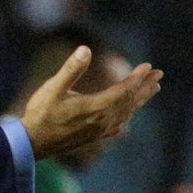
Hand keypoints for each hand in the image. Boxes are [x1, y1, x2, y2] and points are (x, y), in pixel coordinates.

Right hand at [19, 45, 161, 162]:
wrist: (33, 143)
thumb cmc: (41, 113)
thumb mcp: (53, 87)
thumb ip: (71, 69)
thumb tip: (85, 49)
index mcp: (95, 107)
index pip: (123, 91)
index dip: (137, 78)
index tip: (148, 66)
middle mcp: (102, 121)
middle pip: (130, 102)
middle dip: (145, 87)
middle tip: (159, 75)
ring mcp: (100, 130)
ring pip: (127, 113)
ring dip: (140, 100)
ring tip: (153, 89)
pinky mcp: (95, 136)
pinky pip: (119, 124)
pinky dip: (128, 114)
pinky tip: (129, 115)